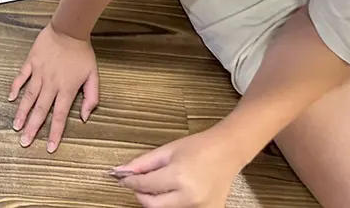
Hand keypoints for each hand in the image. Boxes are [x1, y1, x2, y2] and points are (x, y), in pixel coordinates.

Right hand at [9, 22, 99, 150]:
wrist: (69, 29)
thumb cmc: (83, 53)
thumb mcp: (93, 76)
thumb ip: (91, 98)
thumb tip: (84, 117)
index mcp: (67, 89)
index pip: (59, 116)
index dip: (55, 133)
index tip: (50, 147)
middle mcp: (51, 84)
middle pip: (40, 110)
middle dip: (33, 128)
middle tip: (25, 142)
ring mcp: (39, 72)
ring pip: (29, 96)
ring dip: (22, 113)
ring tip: (16, 126)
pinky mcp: (31, 62)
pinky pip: (21, 77)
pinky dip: (16, 88)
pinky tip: (11, 98)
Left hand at [113, 128, 240, 207]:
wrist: (228, 151)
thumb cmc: (199, 147)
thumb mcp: (167, 151)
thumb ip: (143, 163)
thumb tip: (121, 171)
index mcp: (178, 177)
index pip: (144, 185)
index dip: (130, 182)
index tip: (123, 179)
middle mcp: (190, 197)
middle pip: (153, 205)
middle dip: (141, 194)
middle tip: (138, 183)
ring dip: (157, 199)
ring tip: (161, 183)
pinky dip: (173, 203)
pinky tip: (175, 190)